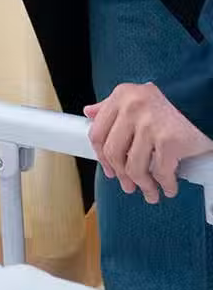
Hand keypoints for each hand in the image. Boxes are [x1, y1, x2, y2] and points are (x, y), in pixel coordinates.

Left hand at [85, 82, 212, 202]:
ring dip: (144, 186)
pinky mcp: (169, 141)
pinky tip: (169, 188)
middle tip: (129, 186)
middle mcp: (131, 109)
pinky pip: (161, 172)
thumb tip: (89, 113)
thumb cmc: (172, 102)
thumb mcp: (136, 96)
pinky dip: (166, 185)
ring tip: (150, 192)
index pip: (98, 133)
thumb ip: (112, 105)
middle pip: (114, 153)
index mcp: (121, 97)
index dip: (101, 157)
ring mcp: (149, 125)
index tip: (109, 169)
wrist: (204, 102)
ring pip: (135, 167)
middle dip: (121, 175)